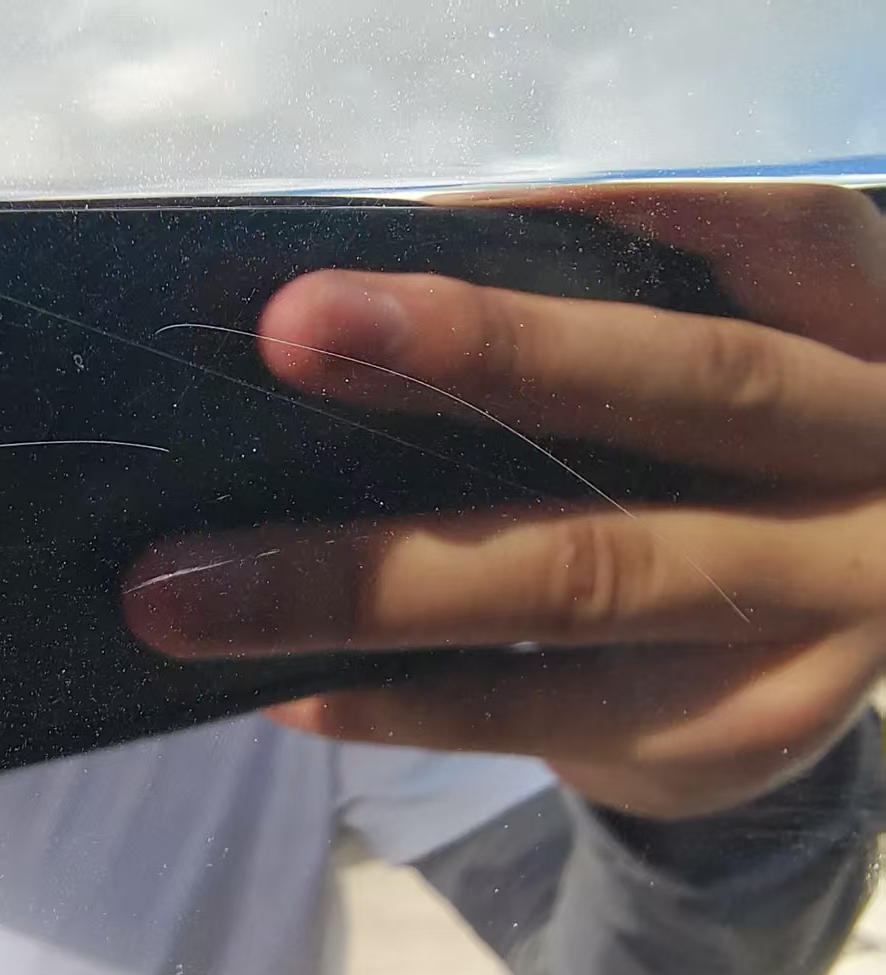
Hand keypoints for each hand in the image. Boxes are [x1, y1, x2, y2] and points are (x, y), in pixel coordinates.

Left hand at [122, 184, 885, 818]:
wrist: (807, 646)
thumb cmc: (701, 465)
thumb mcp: (694, 382)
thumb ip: (594, 338)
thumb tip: (330, 322)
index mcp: (851, 324)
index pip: (748, 237)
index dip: (585, 221)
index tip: (409, 221)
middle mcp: (863, 456)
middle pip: (681, 385)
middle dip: (485, 350)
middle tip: (289, 333)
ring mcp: (817, 603)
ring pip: (586, 572)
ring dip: (366, 578)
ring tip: (185, 588)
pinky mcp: (740, 725)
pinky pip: (545, 707)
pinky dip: (400, 700)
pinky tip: (285, 689)